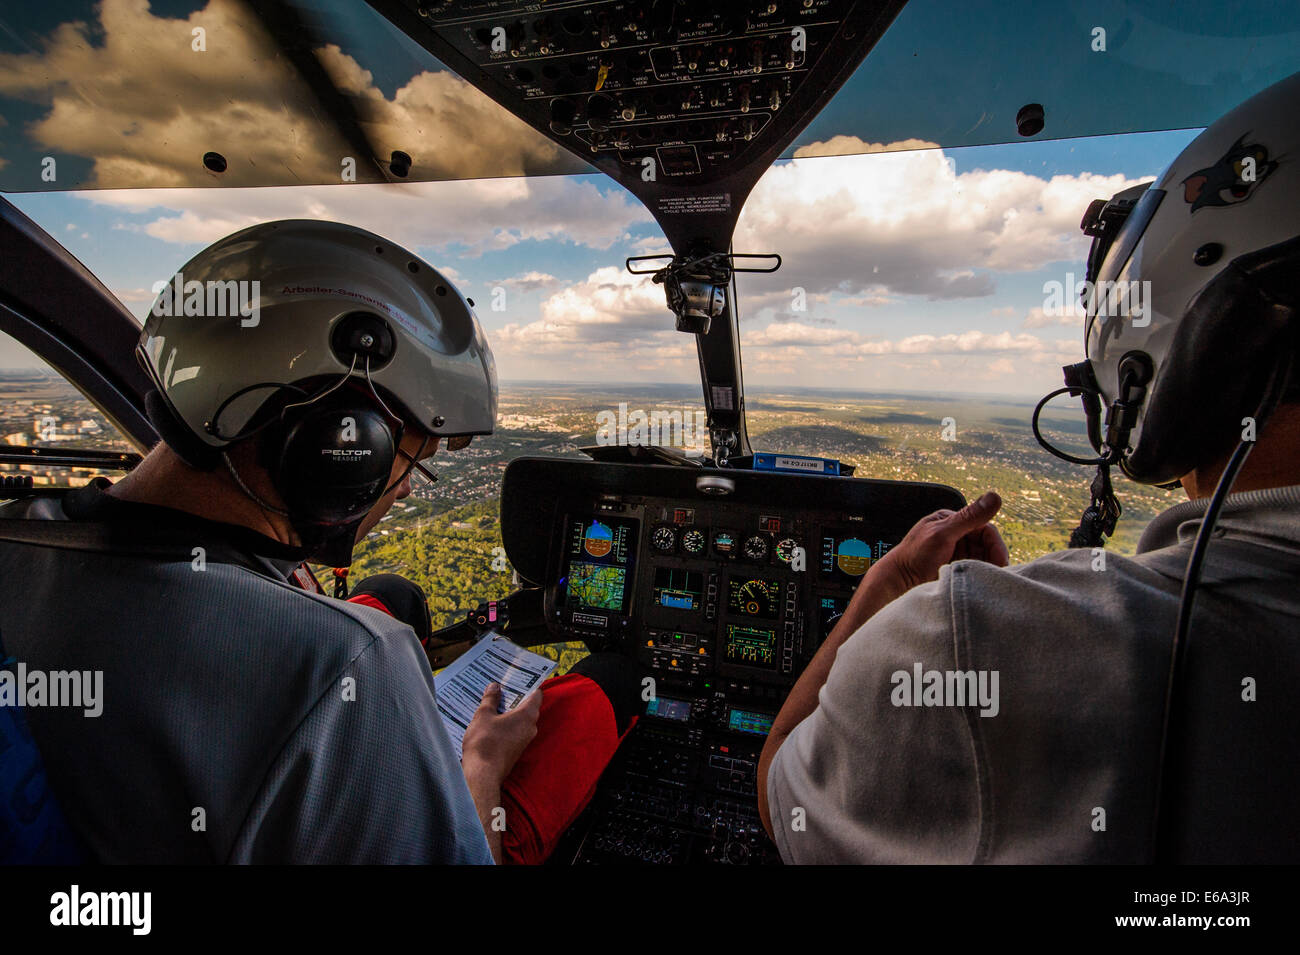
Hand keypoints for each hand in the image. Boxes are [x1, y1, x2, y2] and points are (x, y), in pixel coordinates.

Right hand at [461, 682, 541, 784]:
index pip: (536, 694)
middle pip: (527, 706)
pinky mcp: (516, 750)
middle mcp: (530, 728)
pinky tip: (491, 722)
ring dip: (508, 712)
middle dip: (515, 697)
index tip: (519, 678)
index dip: (528, 684)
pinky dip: (505, 725)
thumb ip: (490, 699)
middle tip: (501, 687)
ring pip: (519, 720)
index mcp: (527, 715)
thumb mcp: (483, 715)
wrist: (482, 775)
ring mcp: (524, 741)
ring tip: (493, 702)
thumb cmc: (485, 743)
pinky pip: (514, 732)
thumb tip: (495, 687)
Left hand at [865, 491, 1009, 602]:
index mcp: (952, 521)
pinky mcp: (955, 569)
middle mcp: (956, 535)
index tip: (1000, 561)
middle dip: (993, 558)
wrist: (898, 582)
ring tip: (986, 580)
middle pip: (986, 545)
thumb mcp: (943, 534)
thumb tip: (994, 496)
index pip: (985, 528)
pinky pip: (975, 571)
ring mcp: (956, 553)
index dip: (995, 544)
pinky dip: (979, 576)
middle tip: (996, 574)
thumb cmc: (914, 555)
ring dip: (986, 569)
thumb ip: (968, 517)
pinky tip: (979, 584)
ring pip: (983, 559)